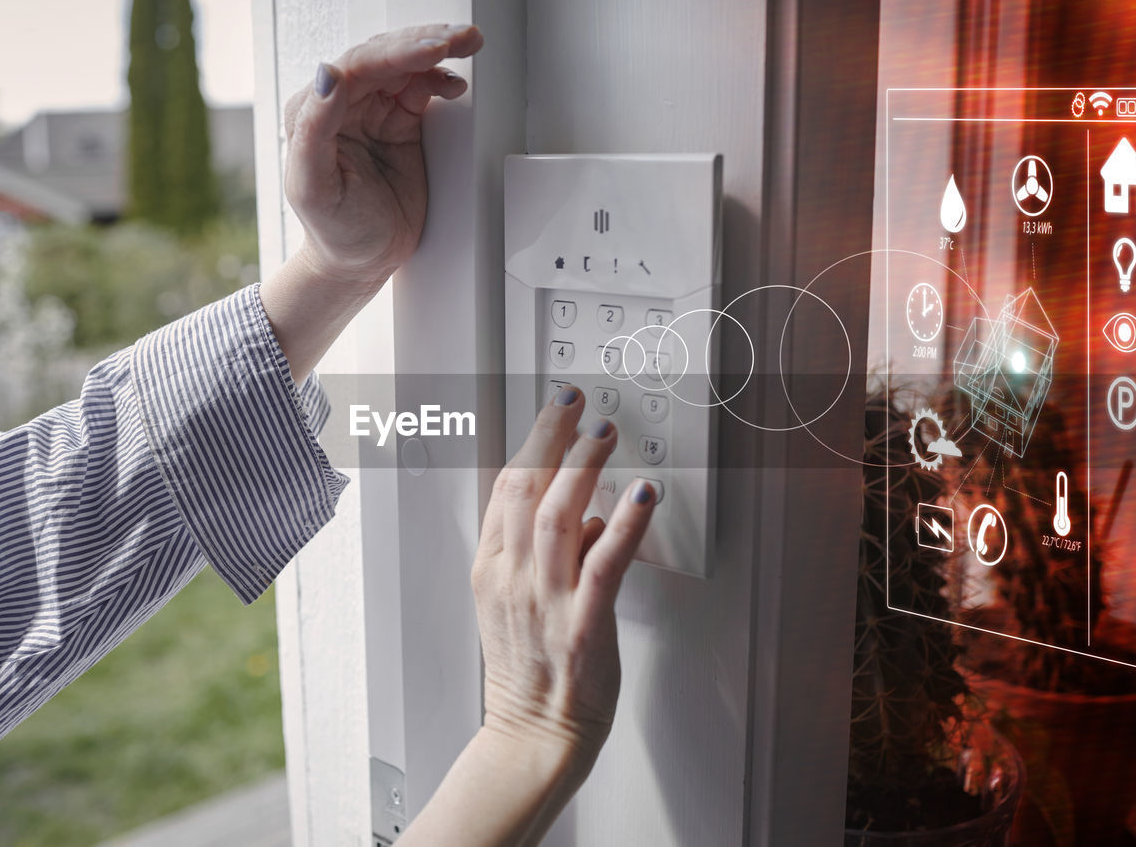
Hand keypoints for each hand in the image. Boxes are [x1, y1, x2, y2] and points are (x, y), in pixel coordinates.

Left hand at [282, 24, 483, 288]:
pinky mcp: (399, 125)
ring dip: (436, 52)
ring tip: (467, 45)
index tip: (433, 51)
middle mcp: (341, 105)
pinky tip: (454, 83)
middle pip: (384, 57)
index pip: (357, 67)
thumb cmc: (334, 232)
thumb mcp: (315, 186)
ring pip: (404, 66)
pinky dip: (440, 80)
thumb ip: (314, 129)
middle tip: (460, 39)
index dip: (397, 53)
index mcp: (313, 112)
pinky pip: (421, 89)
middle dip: (423, 43)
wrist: (362, 263)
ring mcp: (372, 112)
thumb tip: (326, 75)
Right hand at [472, 387, 657, 773]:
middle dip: (551, 435)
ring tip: (604, 432)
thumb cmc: (529, 673)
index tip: (552, 411)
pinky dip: (624, 524)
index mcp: (492, 569)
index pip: (505, 490)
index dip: (530, 442)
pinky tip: (642, 495)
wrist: (534, 735)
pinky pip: (605, 562)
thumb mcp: (515, 604)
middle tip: (574, 400)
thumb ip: (542, 556)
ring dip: (584, 466)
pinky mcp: (584, 623)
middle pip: (527, 489)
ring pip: (560, 515)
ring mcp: (547, 600)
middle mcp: (514, 578)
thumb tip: (584, 517)